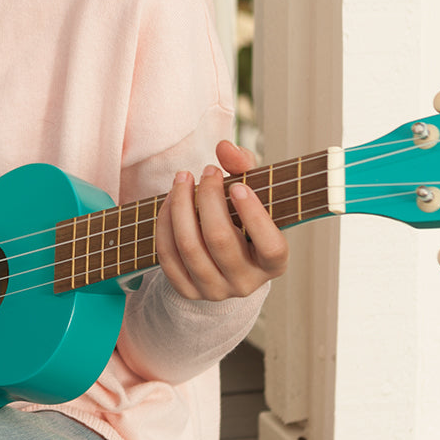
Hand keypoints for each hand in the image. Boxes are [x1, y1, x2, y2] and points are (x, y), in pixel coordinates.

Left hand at [154, 140, 288, 300]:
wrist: (222, 259)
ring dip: (181, 205)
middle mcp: (246, 283)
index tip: (238, 186)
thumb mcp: (253, 194)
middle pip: (220, 239)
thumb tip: (225, 147)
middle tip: (208, 171)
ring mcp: (215, 290)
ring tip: (183, 178)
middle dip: (208, 198)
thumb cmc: (243, 219)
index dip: (254, 215)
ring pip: (189, 246)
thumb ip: (244, 168)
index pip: (271, 246)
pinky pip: (168, 256)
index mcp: (274, 263)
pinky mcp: (187, 291)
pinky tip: (170, 200)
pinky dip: (165, 223)